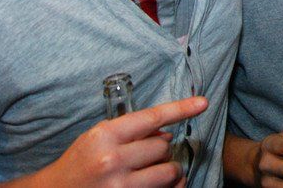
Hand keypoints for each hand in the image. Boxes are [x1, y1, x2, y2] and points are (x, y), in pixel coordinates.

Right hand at [37, 96, 207, 187]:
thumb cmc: (80, 163)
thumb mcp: (98, 138)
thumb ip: (131, 132)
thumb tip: (166, 134)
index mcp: (105, 136)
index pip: (152, 118)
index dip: (181, 109)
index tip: (203, 103)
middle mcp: (112, 160)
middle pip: (163, 147)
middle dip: (161, 150)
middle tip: (146, 156)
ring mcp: (120, 186)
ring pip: (169, 171)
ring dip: (169, 170)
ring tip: (155, 171)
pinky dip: (170, 187)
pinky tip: (161, 185)